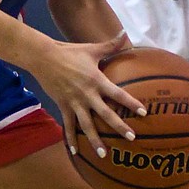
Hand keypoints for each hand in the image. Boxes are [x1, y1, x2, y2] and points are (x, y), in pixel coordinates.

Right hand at [31, 31, 145, 156]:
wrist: (44, 58)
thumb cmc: (70, 52)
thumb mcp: (92, 48)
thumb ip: (110, 45)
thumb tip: (124, 34)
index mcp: (97, 80)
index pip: (118, 94)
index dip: (131, 103)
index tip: (144, 112)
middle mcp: (87, 94)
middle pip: (106, 114)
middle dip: (119, 127)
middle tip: (132, 138)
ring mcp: (74, 102)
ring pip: (87, 125)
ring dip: (95, 140)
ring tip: (103, 154)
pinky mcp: (63, 106)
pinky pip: (68, 126)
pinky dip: (71, 140)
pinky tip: (76, 152)